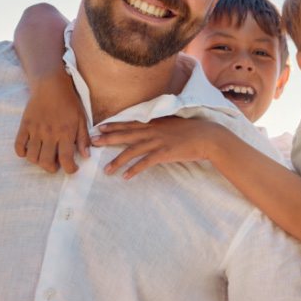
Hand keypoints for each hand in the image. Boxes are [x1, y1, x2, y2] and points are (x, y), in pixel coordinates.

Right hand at [14, 70, 89, 172]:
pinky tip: (30, 150)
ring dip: (38, 162)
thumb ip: (83, 138)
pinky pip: (18, 146)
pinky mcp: (24, 125)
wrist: (51, 85)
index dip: (70, 169)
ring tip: (44, 157)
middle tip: (56, 164)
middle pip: (46, 162)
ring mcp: (35, 130)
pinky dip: (22, 152)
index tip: (72, 169)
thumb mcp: (82, 119)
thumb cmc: (69, 103)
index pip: (66, 159)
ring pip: (32, 157)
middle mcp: (50, 134)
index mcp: (66, 133)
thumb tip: (86, 156)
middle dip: (52, 168)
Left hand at [92, 117, 223, 178]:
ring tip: (106, 170)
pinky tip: (126, 177)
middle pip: (126, 135)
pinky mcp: (165, 153)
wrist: (207, 137)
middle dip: (108, 139)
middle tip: (92, 143)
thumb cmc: (193, 131)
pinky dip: (135, 170)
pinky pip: (146, 162)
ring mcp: (158, 141)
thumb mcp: (174, 124)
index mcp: (155, 123)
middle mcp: (153, 131)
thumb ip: (161, 126)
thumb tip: (151, 129)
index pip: (130, 123)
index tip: (99, 128)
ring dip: (118, 161)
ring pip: (133, 151)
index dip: (114, 125)